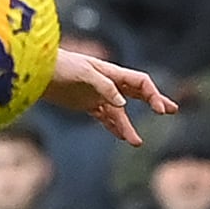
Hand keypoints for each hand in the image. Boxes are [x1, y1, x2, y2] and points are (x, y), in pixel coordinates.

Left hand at [41, 50, 175, 146]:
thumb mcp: (84, 72)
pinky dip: (114, 128)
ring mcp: (98, 95)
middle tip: (172, 111)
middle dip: (154, 102)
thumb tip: (123, 104)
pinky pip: (105, 118)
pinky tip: (122, 137)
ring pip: (120, 113)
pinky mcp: (86, 104)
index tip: (161, 111)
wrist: (37, 71)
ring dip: (128, 127)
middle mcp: (108, 84)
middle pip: (137, 94)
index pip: (141, 83)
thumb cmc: (61, 65)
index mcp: (112, 73)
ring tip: (137, 143)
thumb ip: (104, 87)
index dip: (154, 96)